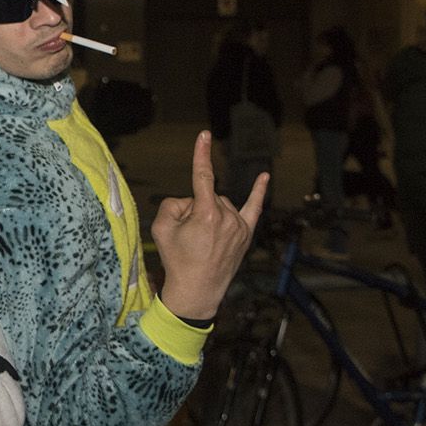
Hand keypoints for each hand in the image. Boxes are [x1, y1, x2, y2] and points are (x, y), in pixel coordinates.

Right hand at [153, 131, 266, 320]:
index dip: (201, 155)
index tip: (203, 135)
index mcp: (206, 213)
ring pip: (221, 205)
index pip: (203, 176)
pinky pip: (253, 208)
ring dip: (209, 214)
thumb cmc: (177, 260)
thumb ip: (173, 204)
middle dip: (194, 208)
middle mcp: (227, 216)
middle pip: (207, 197)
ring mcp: (239, 225)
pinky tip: (264, 176)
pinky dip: (258, 192)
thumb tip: (190, 201)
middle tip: (186, 235)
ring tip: (200, 241)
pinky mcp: (246, 234)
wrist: (197, 290)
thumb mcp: (161, 229)